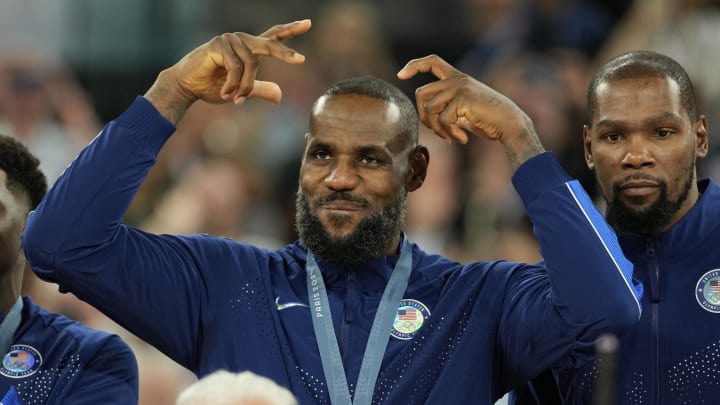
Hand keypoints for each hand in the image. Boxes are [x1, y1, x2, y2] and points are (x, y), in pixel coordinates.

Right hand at [146, 20, 310, 122]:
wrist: (186, 87)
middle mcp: (241, 40)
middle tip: (300, 60)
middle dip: (284, 54)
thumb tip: (280, 96)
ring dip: (244, 86)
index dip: (290, 30)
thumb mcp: (241, 91)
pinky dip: (233, 84)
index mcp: (249, 48)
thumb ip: (259, 90)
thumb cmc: (211, 87)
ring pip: (251, 64)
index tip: (308, 24)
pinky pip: (236, 67)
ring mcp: (230, 40)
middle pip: (269, 45)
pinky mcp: (219, 44)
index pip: (273, 36)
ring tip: (234, 99)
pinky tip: (225, 93)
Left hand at [397, 54, 543, 168]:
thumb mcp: (463, 110)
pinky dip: (448, 134)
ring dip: (438, 130)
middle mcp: (457, 79)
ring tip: (452, 138)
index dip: (414, 66)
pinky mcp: (462, 99)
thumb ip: (446, 107)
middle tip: (439, 132)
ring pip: (429, 109)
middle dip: (424, 117)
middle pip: (421, 93)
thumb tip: (426, 116)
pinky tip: (461, 139)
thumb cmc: (487, 120)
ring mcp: (459, 87)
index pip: (432, 61)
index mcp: (457, 77)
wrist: (509, 123)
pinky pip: (441, 120)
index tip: (401, 75)